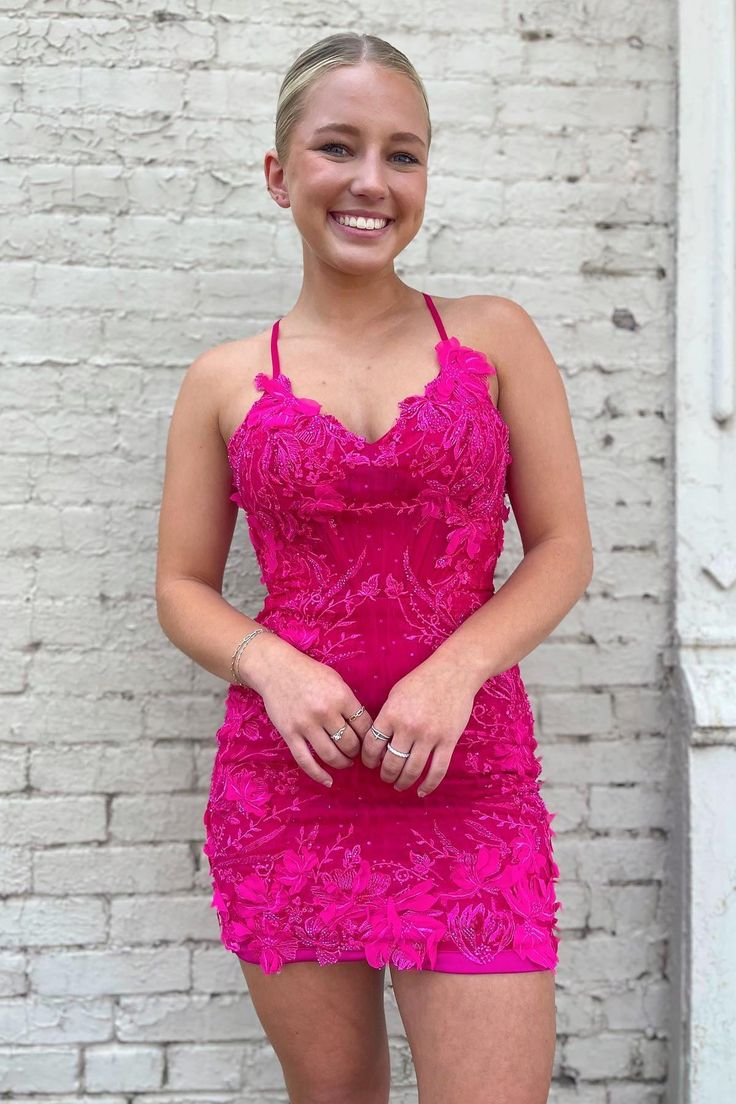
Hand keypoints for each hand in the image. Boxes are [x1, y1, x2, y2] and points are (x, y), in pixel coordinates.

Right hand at [246, 633, 373, 787]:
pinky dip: (318, 774)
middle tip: (355, 751)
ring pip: (331, 755)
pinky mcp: (289, 734)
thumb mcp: (336, 681)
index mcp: (341, 697)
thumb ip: (349, 702)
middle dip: (356, 751)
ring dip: (342, 763)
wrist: (276, 668)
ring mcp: (306, 724)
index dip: (369, 738)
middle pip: (350, 744)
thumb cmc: (309, 673)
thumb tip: (365, 728)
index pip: (365, 727)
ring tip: (345, 761)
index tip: (369, 741)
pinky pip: (305, 761)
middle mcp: (325, 712)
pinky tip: (328, 781)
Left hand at [361, 656, 477, 795]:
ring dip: (403, 782)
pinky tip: (422, 791)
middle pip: (392, 763)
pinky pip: (437, 770)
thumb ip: (386, 717)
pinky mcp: (448, 741)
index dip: (368, 759)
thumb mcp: (395, 694)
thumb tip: (378, 743)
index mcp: (391, 714)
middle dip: (386, 775)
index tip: (370, 764)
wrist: (454, 672)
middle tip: (385, 777)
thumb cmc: (422, 680)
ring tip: (399, 784)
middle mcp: (408, 727)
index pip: (372, 746)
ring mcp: (430, 736)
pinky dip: (428, 785)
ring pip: (412, 770)